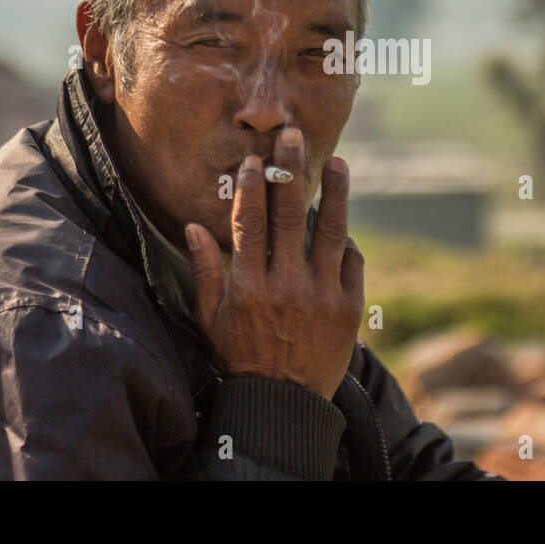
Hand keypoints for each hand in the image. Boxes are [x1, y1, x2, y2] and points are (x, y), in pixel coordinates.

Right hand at [185, 127, 363, 401]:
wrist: (284, 405)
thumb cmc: (241, 358)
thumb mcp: (211, 319)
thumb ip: (204, 271)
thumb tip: (193, 225)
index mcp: (249, 287)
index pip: (250, 223)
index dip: (253, 187)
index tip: (255, 160)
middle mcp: (287, 286)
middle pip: (290, 215)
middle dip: (290, 171)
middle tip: (293, 138)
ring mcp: (322, 295)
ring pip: (331, 231)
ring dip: (335, 192)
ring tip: (337, 162)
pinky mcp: (350, 307)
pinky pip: (351, 261)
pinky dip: (347, 239)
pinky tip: (343, 220)